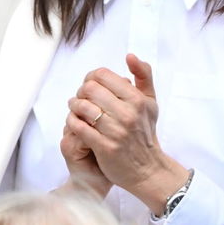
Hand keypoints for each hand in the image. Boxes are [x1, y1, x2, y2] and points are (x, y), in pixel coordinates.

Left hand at [64, 54, 187, 213]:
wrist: (147, 168)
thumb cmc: (145, 133)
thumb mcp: (150, 102)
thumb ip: (144, 76)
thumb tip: (130, 56)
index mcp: (138, 99)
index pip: (103, 75)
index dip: (91, 78)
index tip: (91, 86)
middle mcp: (128, 113)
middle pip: (90, 89)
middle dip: (81, 91)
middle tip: (82, 98)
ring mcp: (116, 131)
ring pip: (82, 107)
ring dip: (74, 106)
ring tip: (76, 109)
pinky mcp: (104, 147)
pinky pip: (78, 127)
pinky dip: (72, 122)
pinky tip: (75, 123)